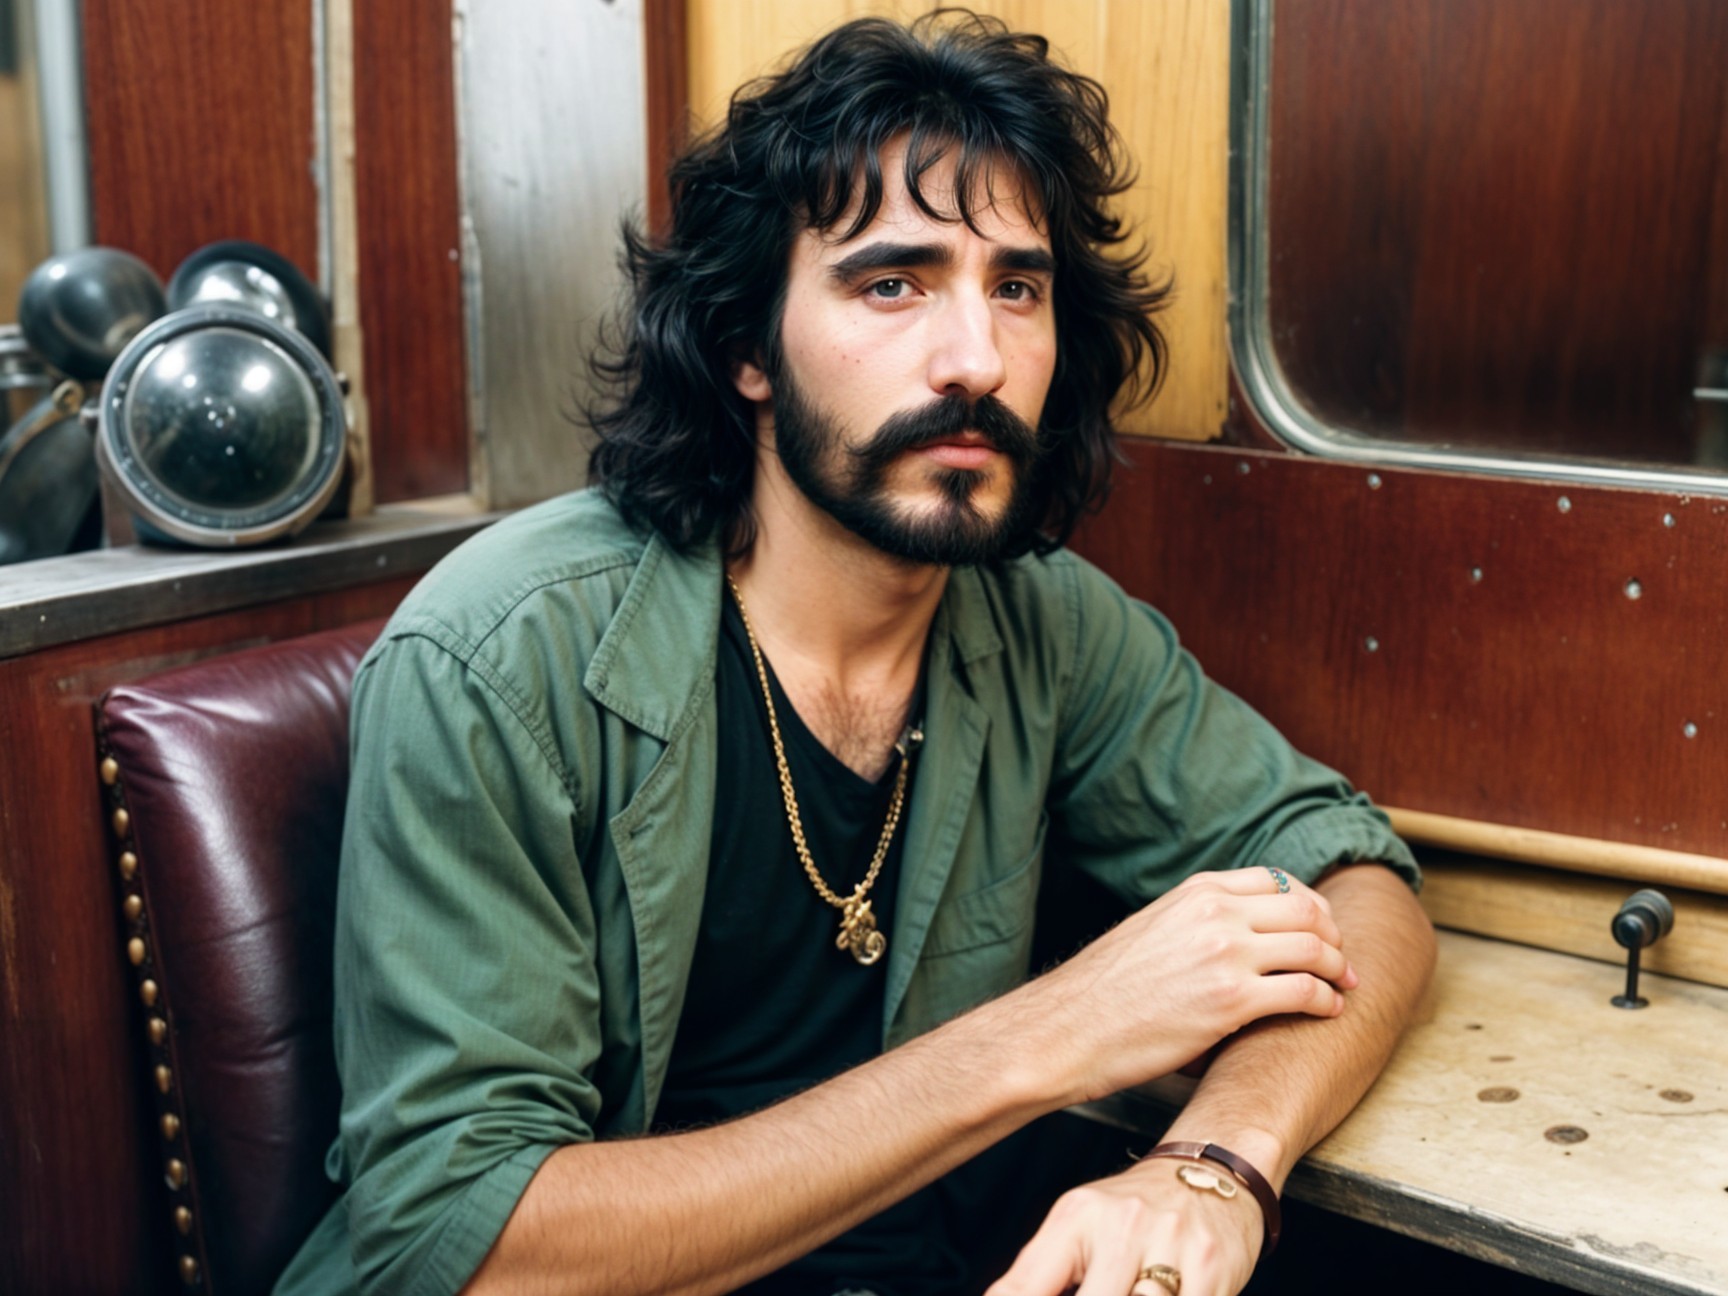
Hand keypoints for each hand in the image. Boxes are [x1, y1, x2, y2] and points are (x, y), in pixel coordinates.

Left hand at [985, 1158, 1261, 1295]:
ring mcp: (1172, 1246)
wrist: (1210, 1175)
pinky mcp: (1214, 1268)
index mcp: (1078, 1217)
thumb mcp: (1077, 1228)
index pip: (1026, 1287)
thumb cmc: (1135, 1212)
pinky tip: (1167, 1292)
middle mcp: (1124, 1225)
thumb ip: (1036, 1275)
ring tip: (1130, 1289)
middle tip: (1092, 1292)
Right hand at [1017, 867, 1356, 1103]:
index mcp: (1197, 890)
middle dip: (1335, 937)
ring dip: (1338, 969)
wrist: (1070, 1026)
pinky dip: (1327, 1002)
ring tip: (1343, 987)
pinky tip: (1328, 1012)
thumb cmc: (1105, 989)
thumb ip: (1197, 919)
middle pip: (1307, 911)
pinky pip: (1304, 992)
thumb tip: (1235, 929)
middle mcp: (1216, 913)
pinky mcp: (1233, 1001)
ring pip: (1314, 948)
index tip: (1323, 929)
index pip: (1279, 882)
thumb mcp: (1153, 927)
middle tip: (1343, 962)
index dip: (1312, 906)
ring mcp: (1226, 954)